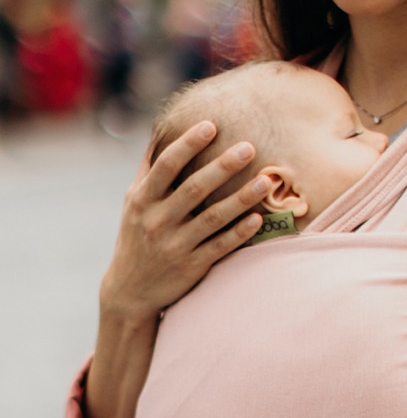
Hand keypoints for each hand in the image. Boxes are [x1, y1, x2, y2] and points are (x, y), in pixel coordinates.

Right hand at [100, 120, 266, 322]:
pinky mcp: (192, 266)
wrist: (129, 291)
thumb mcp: (134, 202)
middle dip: (222, 166)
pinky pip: (220, 246)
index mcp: (143, 200)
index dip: (187, 144)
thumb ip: (149, 169)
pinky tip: (259, 218)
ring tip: (266, 179)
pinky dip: (240, 232)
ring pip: (213, 218)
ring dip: (241, 198)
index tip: (210, 125)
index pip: (166, 166)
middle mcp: (157, 221)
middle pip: (194, 188)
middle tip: (249, 146)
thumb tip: (162, 130)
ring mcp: (175, 245)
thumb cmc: (137, 235)